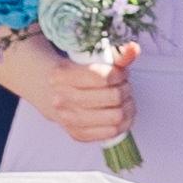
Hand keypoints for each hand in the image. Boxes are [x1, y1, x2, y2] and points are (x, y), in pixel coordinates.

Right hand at [0, 37, 136, 143]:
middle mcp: (61, 99)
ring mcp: (67, 119)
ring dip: (128, 107)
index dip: (119, 75)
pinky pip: (110, 132)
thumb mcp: (91, 58)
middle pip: (113, 97)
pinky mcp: (77, 134)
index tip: (119, 73)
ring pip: (115, 116)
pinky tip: (121, 113)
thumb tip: (134, 49)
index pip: (103, 77)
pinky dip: (123, 123)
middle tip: (124, 86)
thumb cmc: (74, 73)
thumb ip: (116, 55)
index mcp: (61, 75)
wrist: (49, 92)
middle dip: (126, 90)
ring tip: (125, 100)